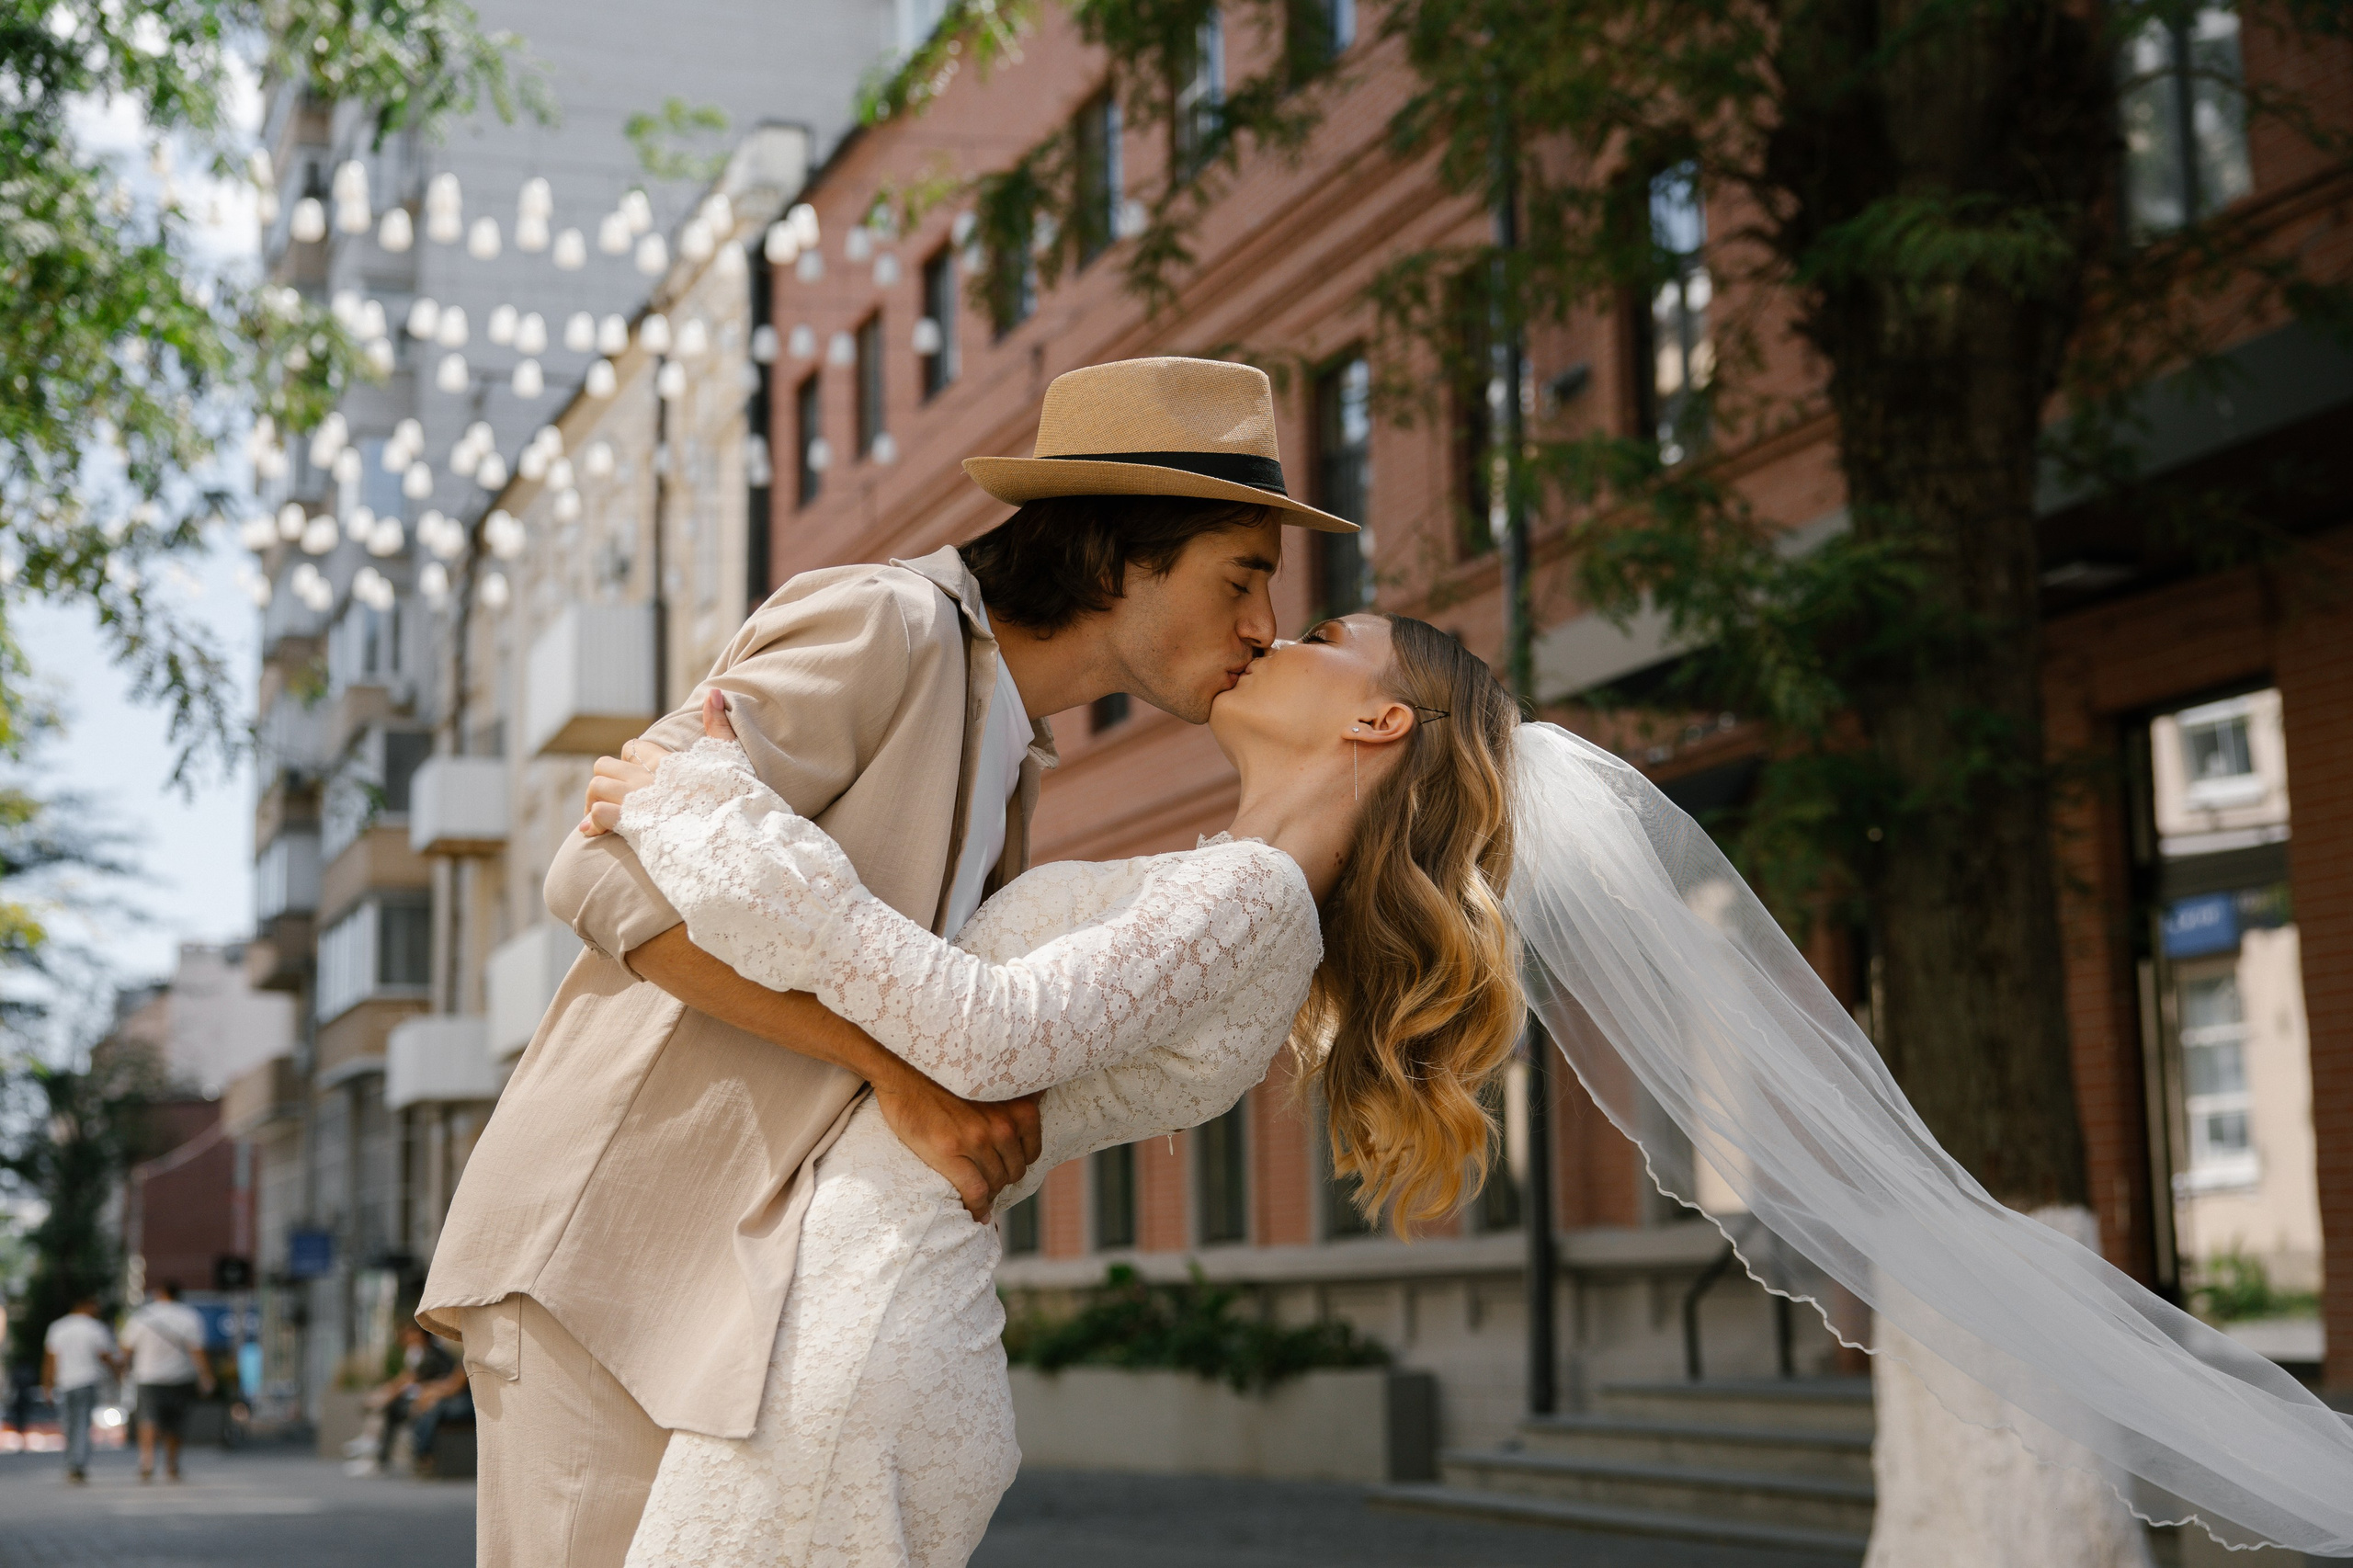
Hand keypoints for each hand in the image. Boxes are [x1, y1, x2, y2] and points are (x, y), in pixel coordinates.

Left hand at [579, 690, 735, 834]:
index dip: (630, 762)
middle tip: (617, 801)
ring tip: (606, 820)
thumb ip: (719, 727)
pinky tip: (601, 832)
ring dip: (596, 802)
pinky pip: (598, 812)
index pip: (631, 748)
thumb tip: (712, 693)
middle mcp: (647, 777)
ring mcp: (637, 800)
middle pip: (604, 765)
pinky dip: (595, 822)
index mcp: (667, 763)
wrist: (732, 835)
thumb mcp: (731, 759)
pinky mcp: (631, 823)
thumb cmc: (735, 800)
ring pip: (596, 787)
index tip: (640, 780)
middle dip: (606, 782)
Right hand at [868, 1065, 1042, 1223]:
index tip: (1005, 1166)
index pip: (1032, 1150)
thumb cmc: (945, 1077)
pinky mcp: (950, 1152)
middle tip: (987, 1180)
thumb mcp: (993, 1081)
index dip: (1018, 1162)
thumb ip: (1016, 1097)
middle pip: (1014, 1170)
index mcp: (1017, 1105)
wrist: (903, 1072)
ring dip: (989, 1193)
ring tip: (979, 1195)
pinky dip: (977, 1207)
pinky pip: (975, 1191)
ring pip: (995, 1183)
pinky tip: (976, 1213)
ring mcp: (977, 1138)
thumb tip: (1042, 1099)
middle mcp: (1002, 1123)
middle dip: (1002, 1178)